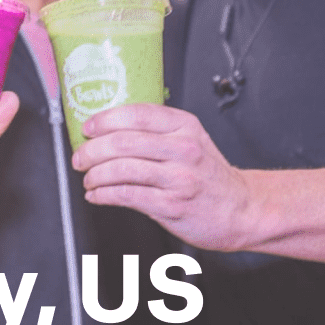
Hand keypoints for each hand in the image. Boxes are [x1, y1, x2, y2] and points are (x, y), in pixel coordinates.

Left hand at [71, 102, 254, 251]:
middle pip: (122, 142)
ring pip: (121, 169)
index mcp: (184, 126)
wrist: (243, 209)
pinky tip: (97, 195)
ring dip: (95, 174)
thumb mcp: (192, 139)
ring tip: (88, 178)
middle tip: (80, 157)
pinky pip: (127, 196)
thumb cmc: (210, 175)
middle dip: (91, 150)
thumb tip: (108, 130)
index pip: (136, 114)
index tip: (88, 127)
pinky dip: (103, 195)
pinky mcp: (172, 205)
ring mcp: (178, 178)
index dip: (105, 119)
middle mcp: (183, 149)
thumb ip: (158, 131)